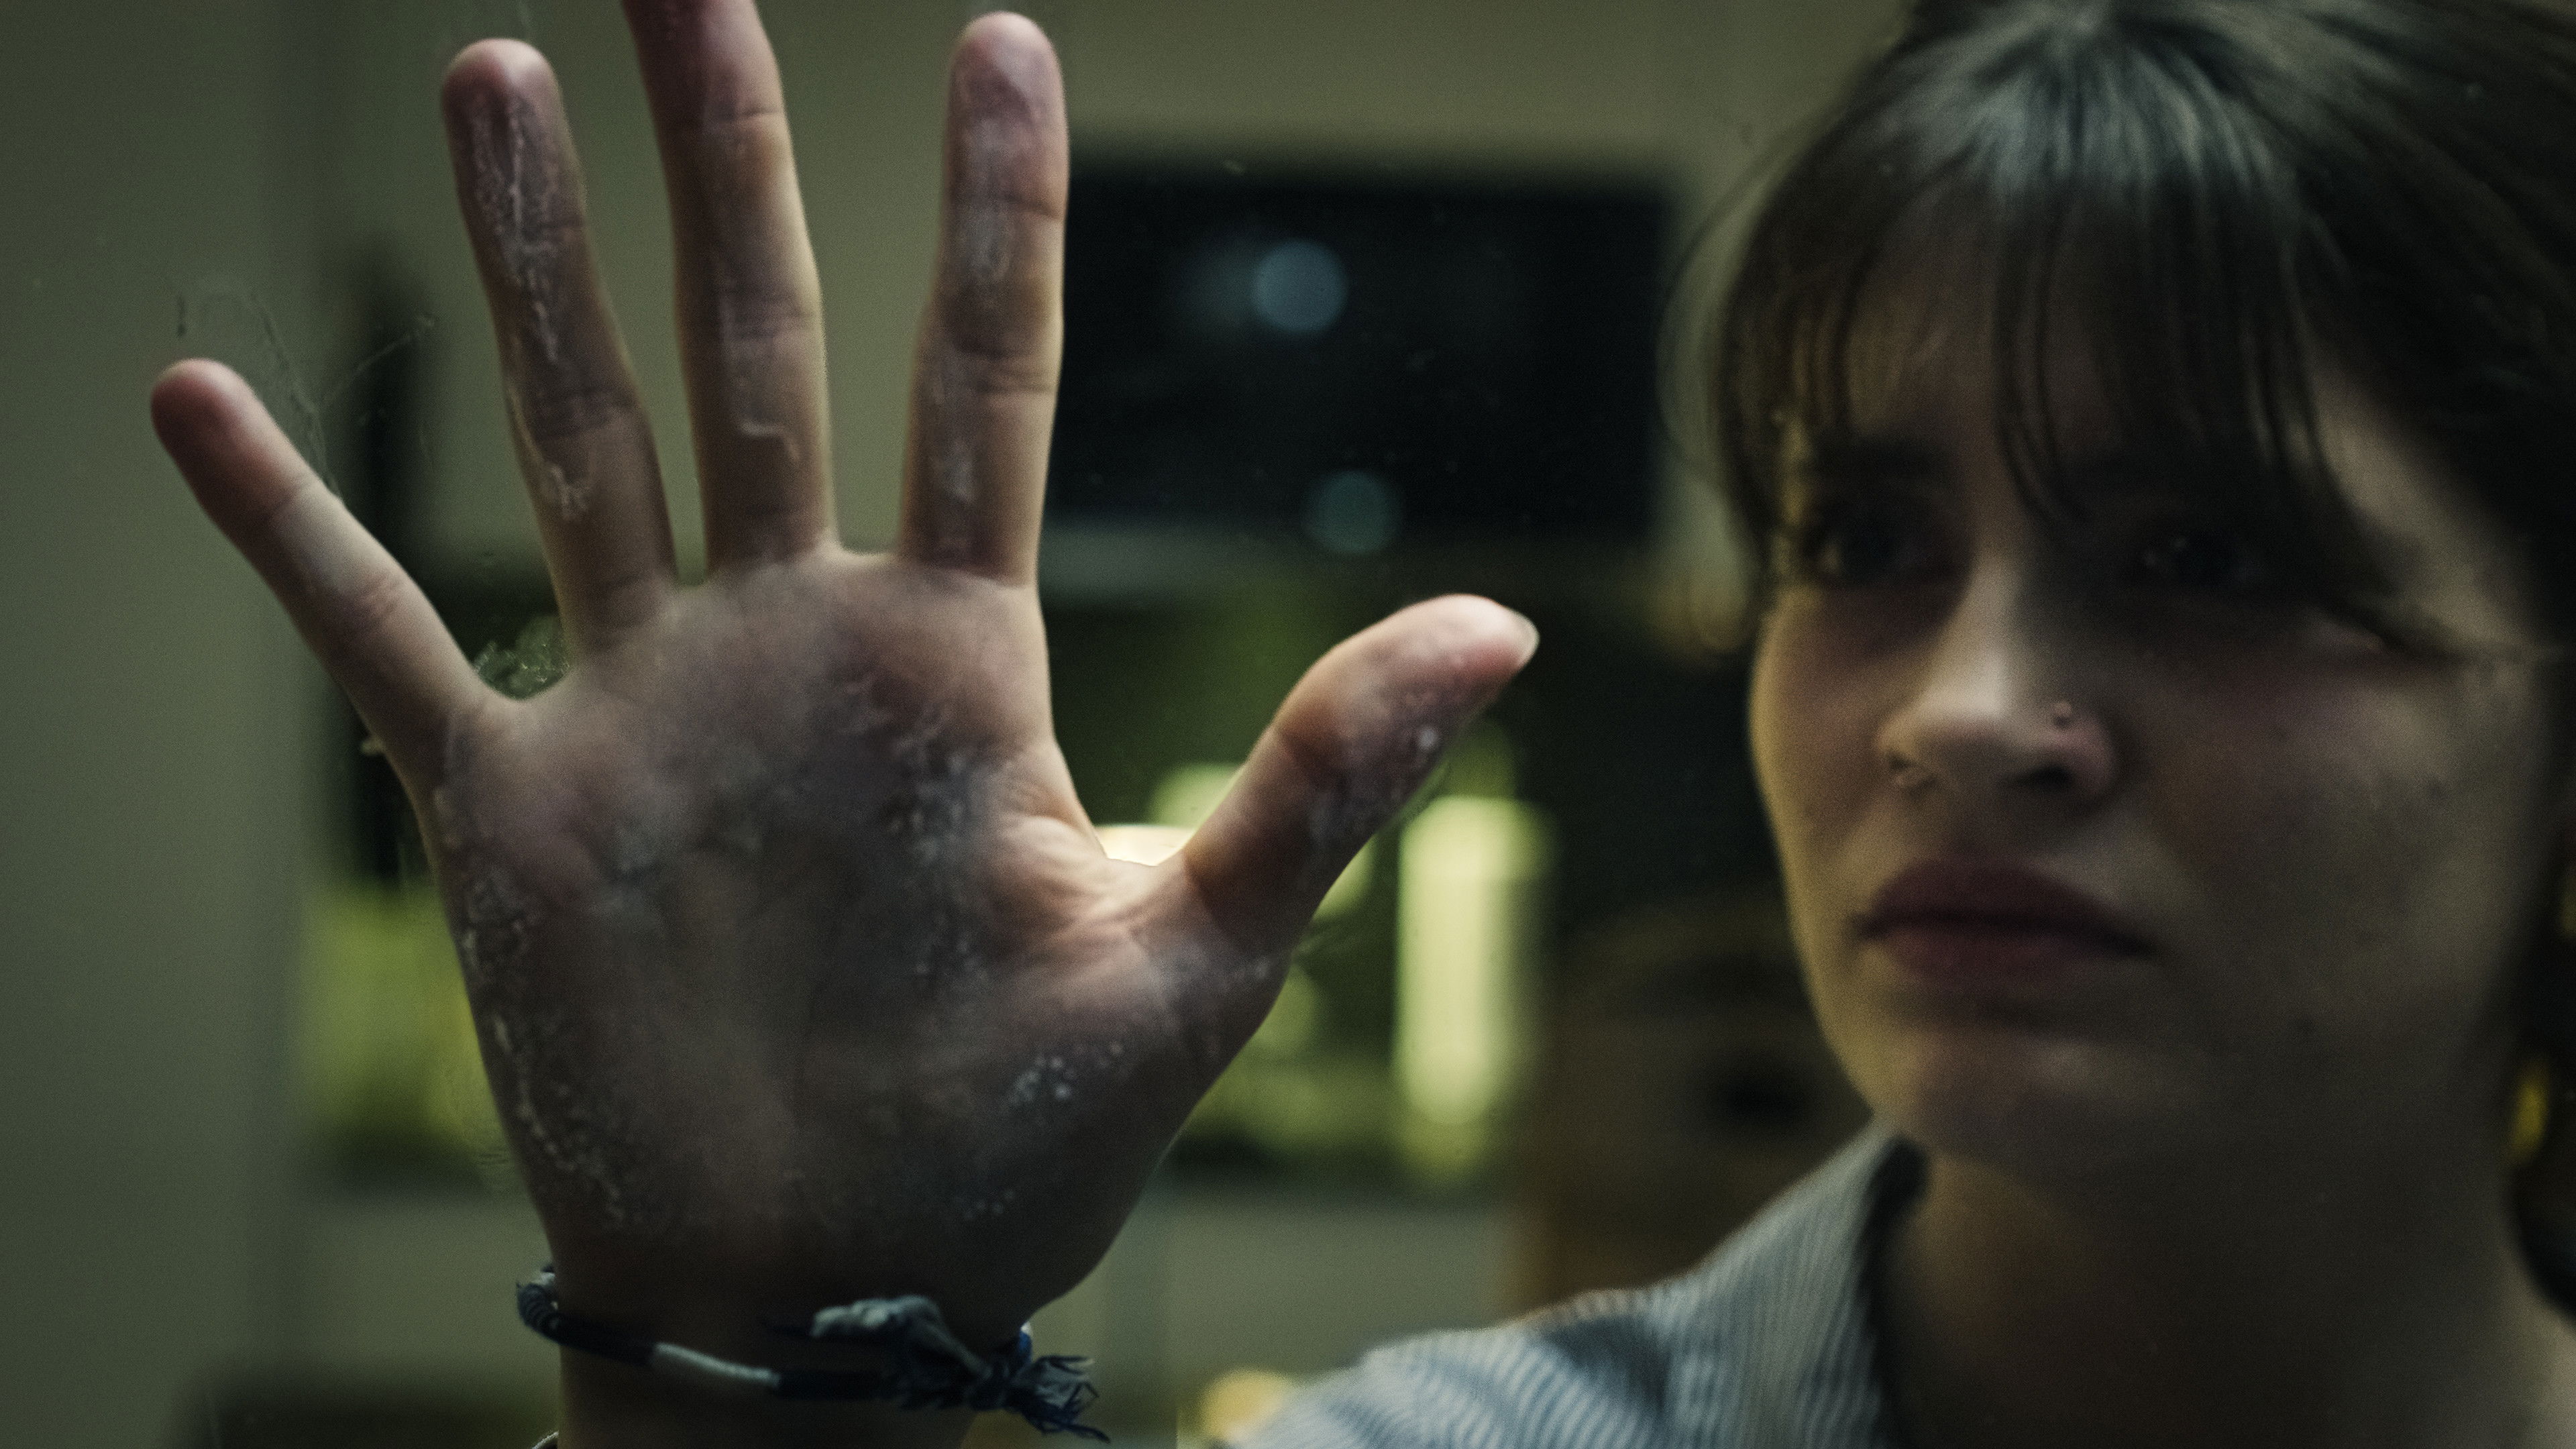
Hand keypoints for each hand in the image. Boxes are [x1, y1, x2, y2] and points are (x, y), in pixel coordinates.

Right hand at [151, 0, 1533, 1434]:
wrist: (841, 1289)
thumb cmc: (1028, 1143)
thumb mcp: (1201, 956)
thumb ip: (1328, 779)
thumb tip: (1510, 624)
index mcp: (958, 657)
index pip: (983, 382)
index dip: (992, 213)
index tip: (1002, 37)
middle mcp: (795, 644)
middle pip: (761, 357)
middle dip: (728, 170)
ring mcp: (647, 710)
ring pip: (578, 440)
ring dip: (533, 267)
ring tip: (495, 77)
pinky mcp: (513, 811)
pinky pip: (379, 641)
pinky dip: (290, 535)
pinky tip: (197, 400)